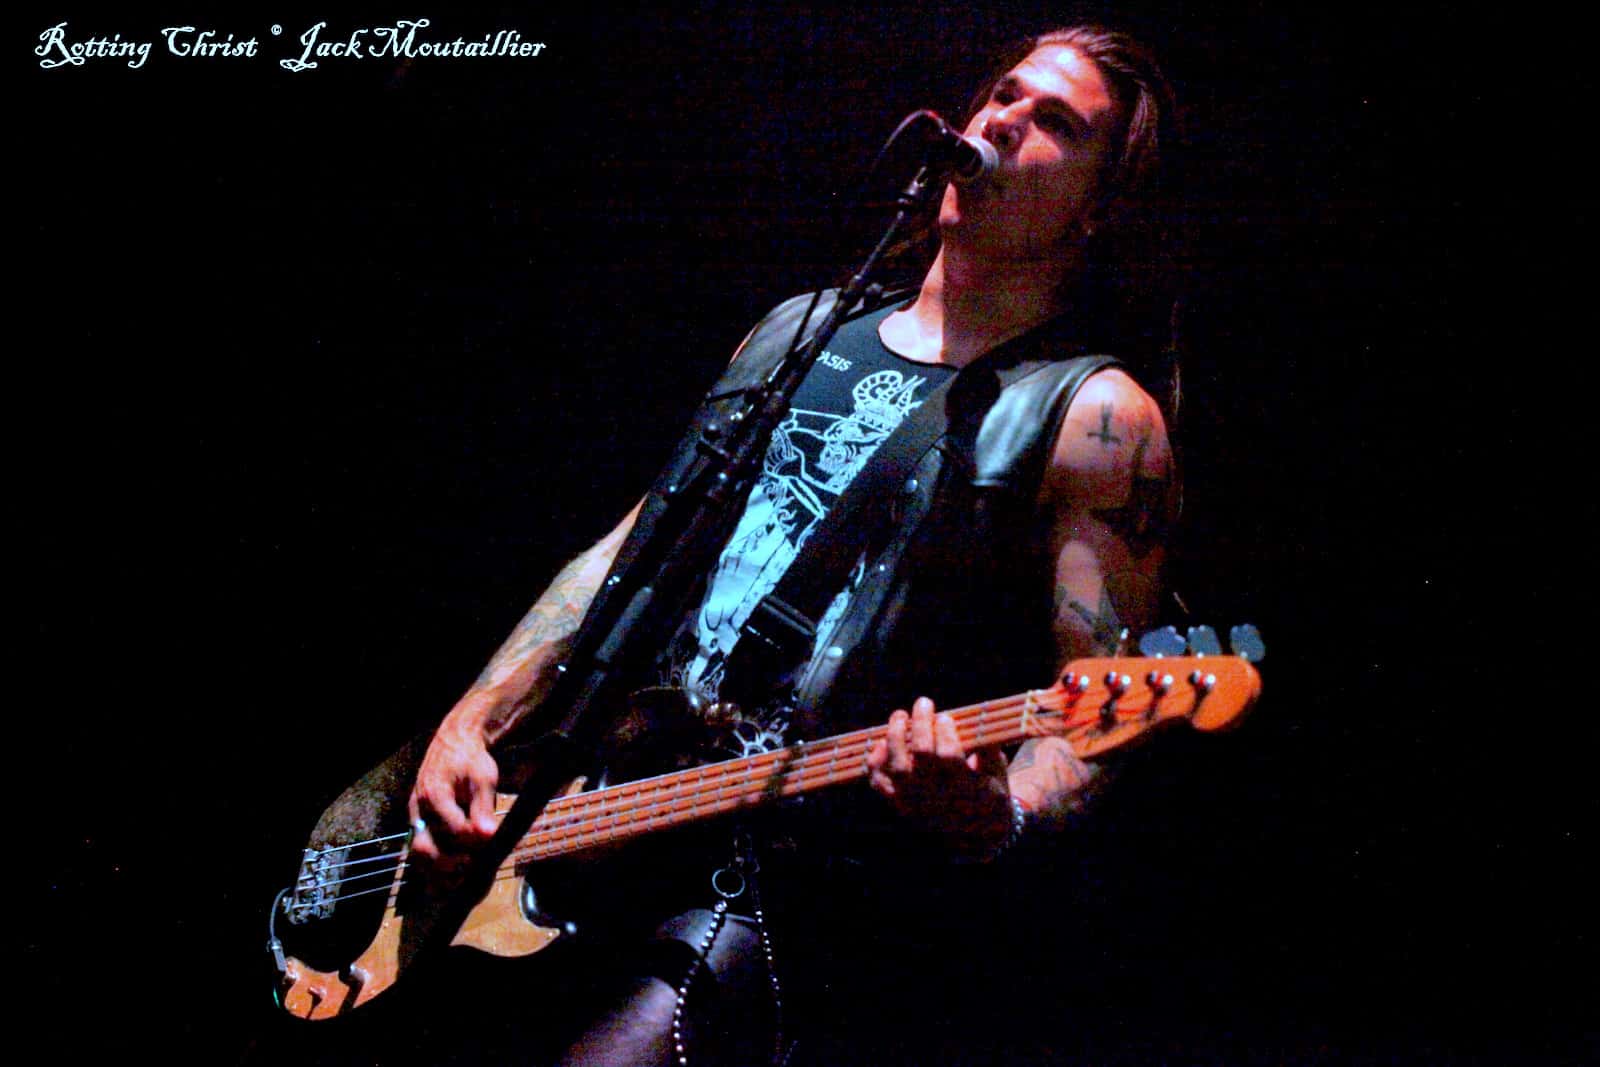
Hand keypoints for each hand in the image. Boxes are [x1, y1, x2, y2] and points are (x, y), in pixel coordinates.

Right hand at [407, 707, 501, 863]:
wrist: (454, 744)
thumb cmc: (470, 760)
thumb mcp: (483, 777)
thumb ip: (484, 806)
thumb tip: (487, 835)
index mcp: (434, 795)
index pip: (453, 829)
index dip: (472, 842)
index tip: (489, 845)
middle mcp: (419, 810)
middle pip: (424, 849)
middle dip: (448, 865)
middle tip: (472, 869)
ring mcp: (416, 819)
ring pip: (418, 856)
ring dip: (438, 873)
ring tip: (462, 879)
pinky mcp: (419, 826)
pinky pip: (420, 853)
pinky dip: (433, 868)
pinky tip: (452, 877)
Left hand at [866, 696, 1013, 857]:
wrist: (976, 832)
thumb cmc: (989, 792)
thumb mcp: (997, 772)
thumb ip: (988, 748)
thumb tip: (978, 720)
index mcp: (966, 788)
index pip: (949, 755)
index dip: (945, 731)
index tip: (945, 715)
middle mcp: (938, 797)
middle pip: (922, 754)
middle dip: (921, 723)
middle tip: (924, 702)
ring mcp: (916, 802)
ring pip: (898, 766)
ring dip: (896, 736)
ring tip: (900, 716)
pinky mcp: (901, 805)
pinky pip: (880, 784)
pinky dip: (875, 763)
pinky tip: (882, 744)